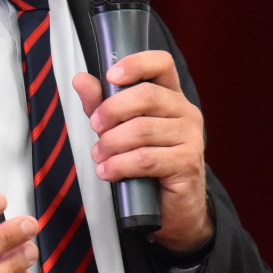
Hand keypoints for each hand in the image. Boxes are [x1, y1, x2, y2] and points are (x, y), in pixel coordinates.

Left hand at [73, 52, 212, 252]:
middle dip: (111, 111)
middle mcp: (185, 112)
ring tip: (99, 156)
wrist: (173, 209)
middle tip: (95, 128)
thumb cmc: (148, 165)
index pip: (162, 64)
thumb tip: (81, 80)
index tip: (111, 76)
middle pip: (147, 96)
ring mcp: (191, 137)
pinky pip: (146, 159)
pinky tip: (108, 172)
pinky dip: (120, 165)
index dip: (136, 64)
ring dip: (111, 143)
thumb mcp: (119, 130)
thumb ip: (101, 104)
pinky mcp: (187, 163)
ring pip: (142, 130)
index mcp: (170, 96)